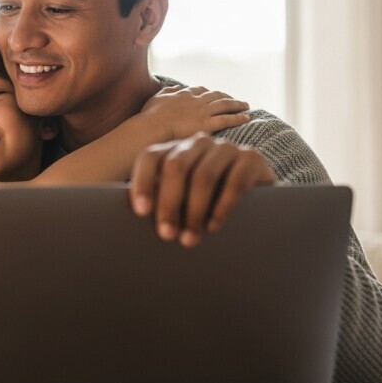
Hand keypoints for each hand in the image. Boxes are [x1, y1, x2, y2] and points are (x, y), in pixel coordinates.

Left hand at [129, 133, 275, 246]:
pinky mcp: (251, 158)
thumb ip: (159, 203)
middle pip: (175, 166)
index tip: (141, 213)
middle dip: (169, 203)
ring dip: (194, 211)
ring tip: (190, 240)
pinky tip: (213, 227)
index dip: (143, 182)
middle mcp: (198, 142)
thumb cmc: (206, 202)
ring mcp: (225, 148)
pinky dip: (222, 207)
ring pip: (203, 175)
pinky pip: (234, 181)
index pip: (150, 157)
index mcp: (174, 149)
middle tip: (166, 235)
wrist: (255, 197)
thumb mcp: (180, 199)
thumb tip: (125, 225)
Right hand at [141, 85, 249, 140]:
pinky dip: (238, 117)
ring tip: (246, 105)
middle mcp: (196, 100)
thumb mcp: (156, 98)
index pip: (201, 90)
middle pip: (216, 95)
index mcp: (184, 94)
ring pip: (225, 104)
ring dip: (237, 104)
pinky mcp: (206, 124)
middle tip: (235, 100)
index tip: (215, 94)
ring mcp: (202, 111)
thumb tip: (174, 87)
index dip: (210, 92)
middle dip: (227, 96)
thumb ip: (167, 92)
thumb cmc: (150, 115)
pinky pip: (226, 119)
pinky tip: (246, 117)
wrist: (152, 126)